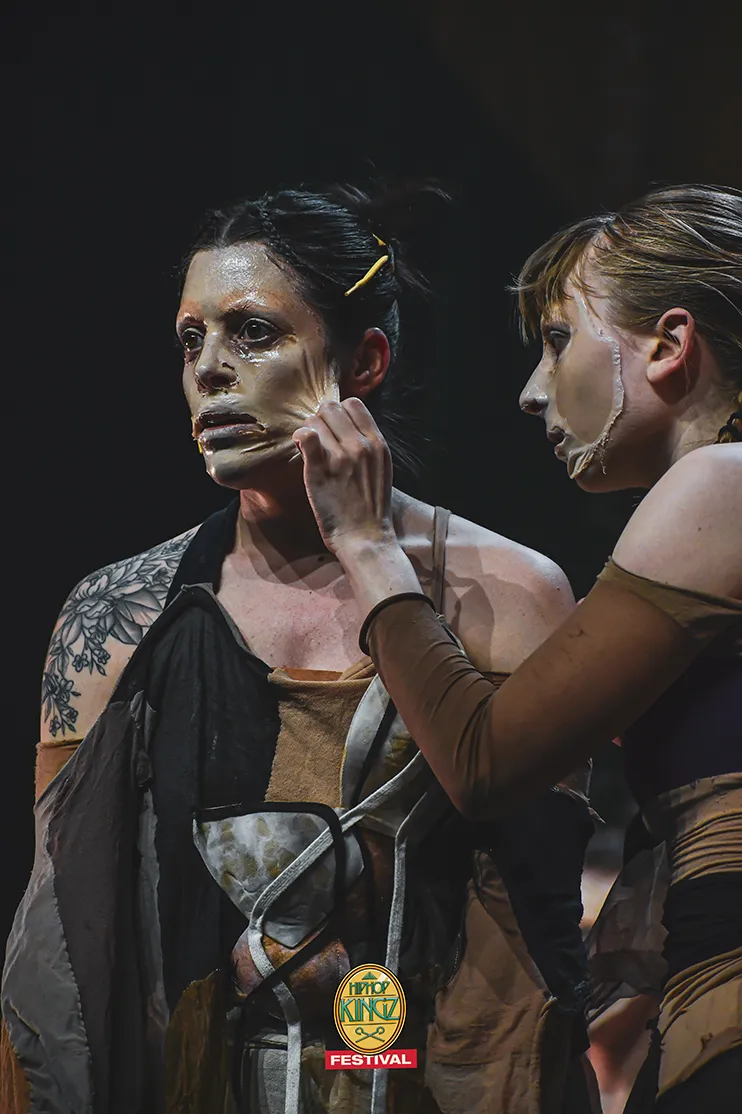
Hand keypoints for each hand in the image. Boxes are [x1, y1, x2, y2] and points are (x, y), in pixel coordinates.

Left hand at [293, 398, 394, 555]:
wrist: (365, 538)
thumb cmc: (371, 509)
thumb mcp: (381, 470)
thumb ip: (367, 447)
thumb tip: (344, 429)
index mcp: (378, 443)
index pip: (353, 404)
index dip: (339, 413)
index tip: (333, 430)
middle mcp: (361, 445)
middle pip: (331, 407)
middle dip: (321, 419)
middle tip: (318, 440)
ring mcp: (340, 457)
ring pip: (314, 420)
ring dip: (308, 431)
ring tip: (310, 450)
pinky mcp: (319, 470)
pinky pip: (306, 436)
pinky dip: (299, 437)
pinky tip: (301, 449)